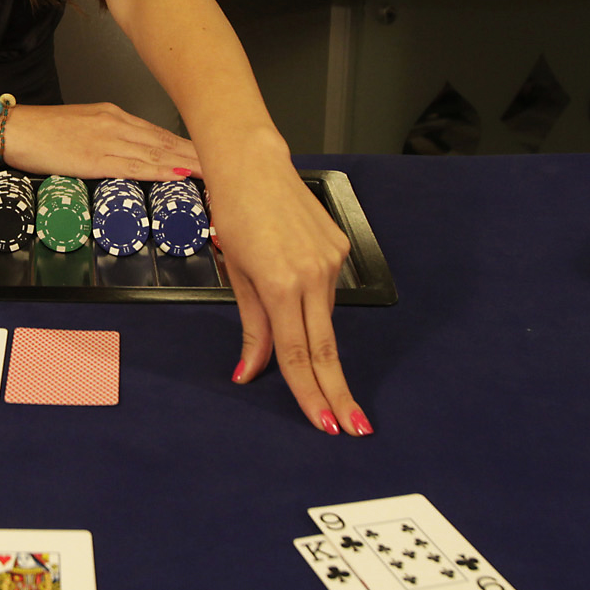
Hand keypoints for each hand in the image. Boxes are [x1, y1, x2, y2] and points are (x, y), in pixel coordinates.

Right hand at [2, 102, 198, 180]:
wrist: (15, 129)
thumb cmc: (42, 131)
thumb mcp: (81, 127)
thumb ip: (107, 138)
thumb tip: (129, 155)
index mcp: (113, 115)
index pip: (160, 133)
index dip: (188, 145)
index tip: (211, 154)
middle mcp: (116, 124)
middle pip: (166, 141)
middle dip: (198, 154)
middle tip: (228, 163)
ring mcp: (107, 140)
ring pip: (157, 153)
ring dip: (188, 164)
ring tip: (214, 172)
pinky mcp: (94, 158)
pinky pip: (134, 166)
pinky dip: (160, 171)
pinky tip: (178, 176)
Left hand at [209, 151, 365, 435]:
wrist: (253, 163)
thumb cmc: (235, 213)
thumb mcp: (236, 275)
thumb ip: (252, 328)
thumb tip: (251, 372)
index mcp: (281, 284)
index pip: (297, 354)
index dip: (310, 393)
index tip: (325, 423)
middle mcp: (313, 274)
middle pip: (326, 347)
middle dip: (338, 391)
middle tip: (354, 426)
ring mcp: (332, 261)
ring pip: (325, 321)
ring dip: (322, 350)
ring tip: (328, 383)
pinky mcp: (340, 249)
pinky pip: (329, 293)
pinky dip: (317, 309)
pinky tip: (305, 304)